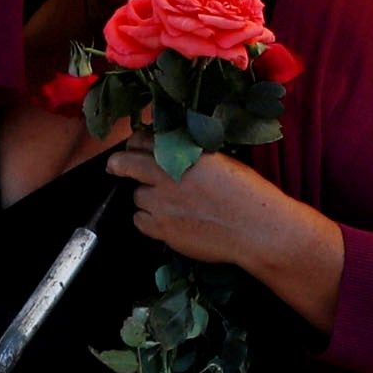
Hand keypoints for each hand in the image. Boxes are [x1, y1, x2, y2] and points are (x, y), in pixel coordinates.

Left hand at [108, 144, 345, 329]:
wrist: (256, 228)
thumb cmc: (249, 193)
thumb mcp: (220, 161)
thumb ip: (192, 156)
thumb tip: (176, 152)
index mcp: (182, 154)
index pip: (143, 141)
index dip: (135, 143)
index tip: (133, 146)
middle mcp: (166, 177)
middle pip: (126, 165)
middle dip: (120, 165)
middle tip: (116, 166)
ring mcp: (161, 205)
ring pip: (136, 197)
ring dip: (144, 196)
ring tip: (161, 200)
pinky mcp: (163, 231)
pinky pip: (141, 222)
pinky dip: (147, 219)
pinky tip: (162, 219)